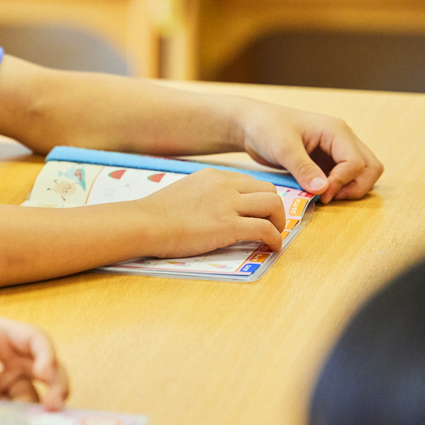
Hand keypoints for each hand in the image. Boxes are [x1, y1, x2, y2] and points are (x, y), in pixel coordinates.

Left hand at [0, 311, 69, 409]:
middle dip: (57, 387)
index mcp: (4, 334)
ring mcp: (4, 381)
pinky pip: (9, 414)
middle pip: (47, 371)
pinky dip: (15, 424)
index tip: (45, 372)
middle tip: (54, 408)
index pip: (36, 341)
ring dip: (36, 412)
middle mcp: (11, 358)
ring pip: (31, 397)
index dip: (47, 355)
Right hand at [142, 168, 285, 256]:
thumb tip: (213, 211)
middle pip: (268, 190)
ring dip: (278, 221)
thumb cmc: (155, 214)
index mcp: (213, 176)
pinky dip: (274, 239)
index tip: (259, 212)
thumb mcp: (184, 192)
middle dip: (274, 208)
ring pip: (273, 205)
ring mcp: (228, 204)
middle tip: (271, 224)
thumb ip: (204, 196)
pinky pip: (265, 229)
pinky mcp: (229, 225)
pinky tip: (272, 247)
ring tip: (274, 235)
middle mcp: (225, 185)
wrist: (145, 223)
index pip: (250, 182)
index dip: (260, 199)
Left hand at [237, 102, 382, 202]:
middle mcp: (342, 140)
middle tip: (329, 197)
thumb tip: (324, 190)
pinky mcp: (327, 161)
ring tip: (324, 196)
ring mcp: (336, 151)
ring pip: (363, 173)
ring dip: (350, 188)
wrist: (251, 124)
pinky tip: (318, 192)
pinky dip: (338, 187)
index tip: (321, 194)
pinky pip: (345, 177)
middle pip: (370, 168)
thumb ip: (303, 168)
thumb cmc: (266, 128)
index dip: (342, 182)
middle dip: (356, 187)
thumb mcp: (283, 148)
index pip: (356, 162)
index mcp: (336, 131)